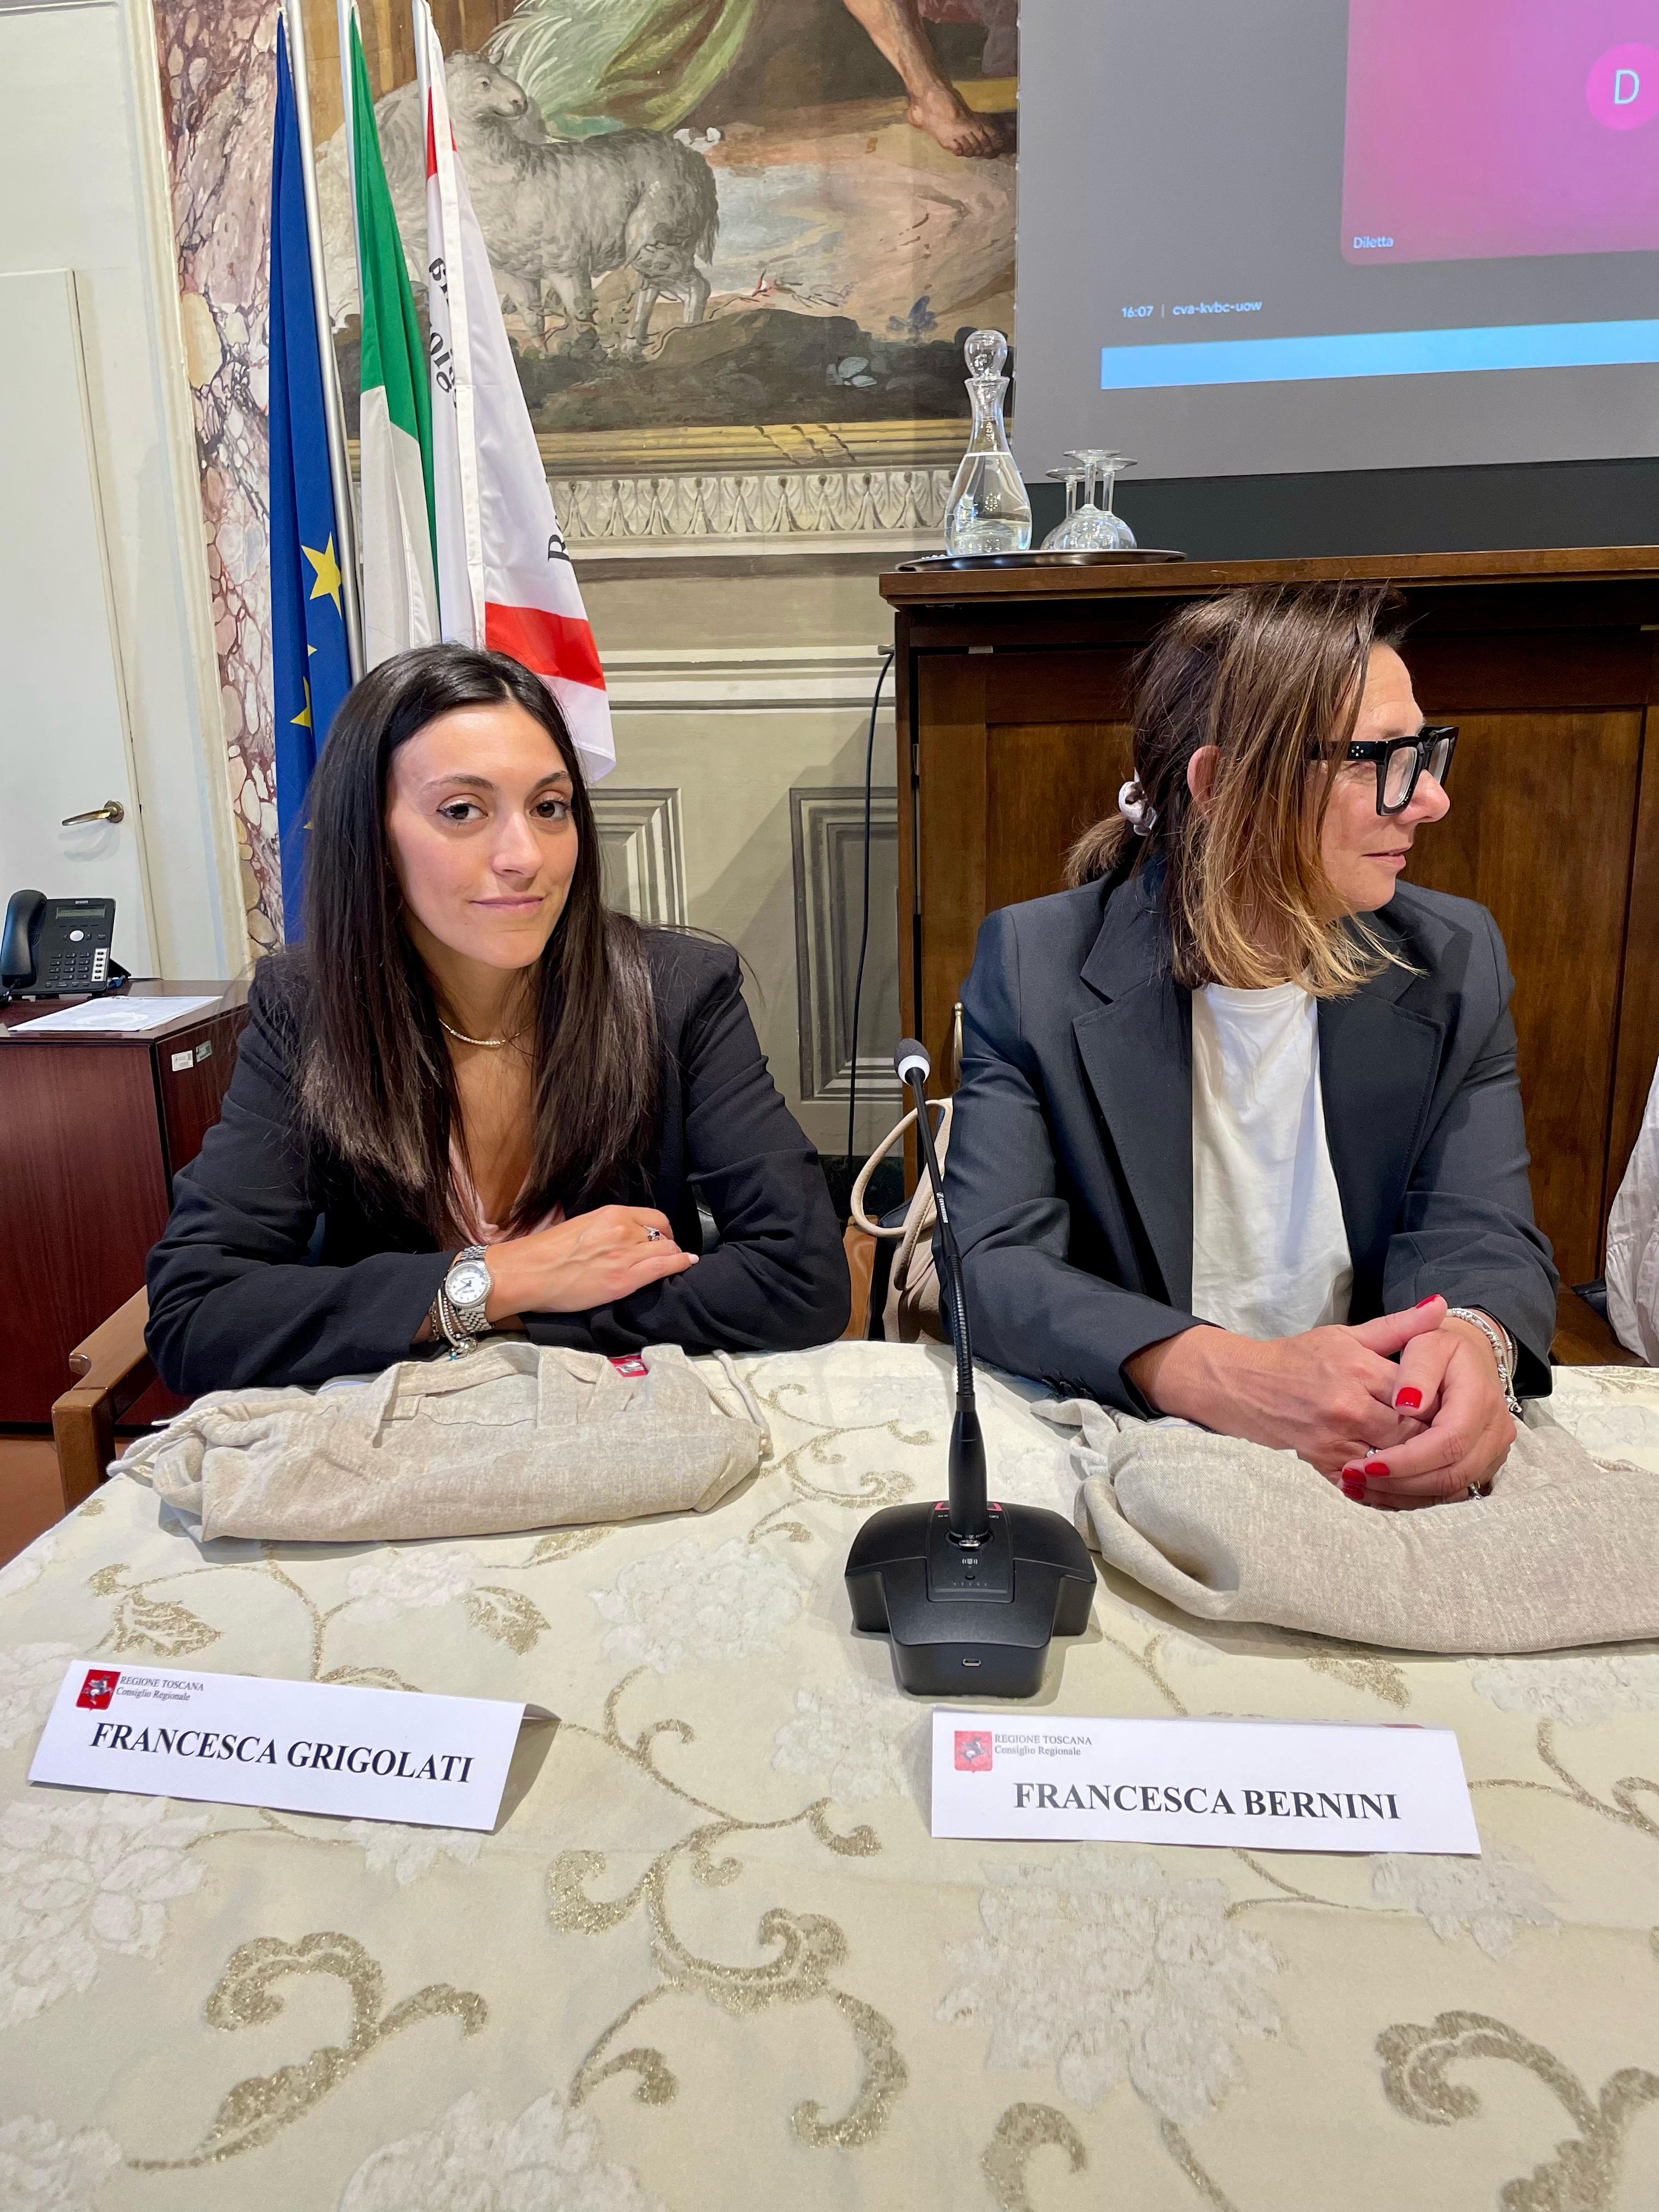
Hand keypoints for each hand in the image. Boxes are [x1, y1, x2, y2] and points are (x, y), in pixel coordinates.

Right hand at [482, 1206, 696, 1319]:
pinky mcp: (624, 1280)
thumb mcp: (581, 1226)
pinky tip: (686, 1264)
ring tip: (676, 1262)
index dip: (663, 1230)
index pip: (654, 1217)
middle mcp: (623, 1230)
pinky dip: (679, 1265)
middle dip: (669, 1245)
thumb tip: (623, 1235)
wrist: (527, 1272)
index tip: (663, 1238)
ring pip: (667, 1251)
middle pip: (663, 1235)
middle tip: (667, 1254)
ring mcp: (625, 1255)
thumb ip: (606, 1228)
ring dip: (674, 1257)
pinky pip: (663, 1268)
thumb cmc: (545, 1251)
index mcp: (611, 1214)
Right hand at [1126, 1297, 1447, 1474]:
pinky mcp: (1322, 1463)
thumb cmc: (1300, 1357)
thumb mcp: (1348, 1335)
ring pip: (1393, 1461)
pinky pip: (1367, 1480)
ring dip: (1414, 1462)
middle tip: (1451, 1437)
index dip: (1442, 1405)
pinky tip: (1402, 1476)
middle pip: (1411, 1433)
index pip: (1419, 1395)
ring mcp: (1334, 1439)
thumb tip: (1441, 1305)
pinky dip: (1387, 1481)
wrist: (1245, 1384)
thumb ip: (1399, 1327)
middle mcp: (1349, 1407)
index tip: (1454, 1407)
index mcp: (1360, 1371)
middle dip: (1432, 1436)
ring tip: (1434, 1458)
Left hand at [1341, 1313, 1514, 1507]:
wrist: (1468, 1358)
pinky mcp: (1482, 1465)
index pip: (1448, 1442)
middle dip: (1400, 1483)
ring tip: (1360, 1488)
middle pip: (1450, 1474)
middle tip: (1355, 1479)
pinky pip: (1450, 1491)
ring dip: (1403, 1494)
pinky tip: (1380, 1491)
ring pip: (1450, 1489)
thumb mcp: (1427, 1344)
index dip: (1408, 1460)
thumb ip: (1417, 1370)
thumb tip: (1406, 1405)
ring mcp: (1492, 1452)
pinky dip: (1414, 1495)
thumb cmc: (1441, 1348)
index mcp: (1481, 1400)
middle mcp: (1494, 1432)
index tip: (1367, 1465)